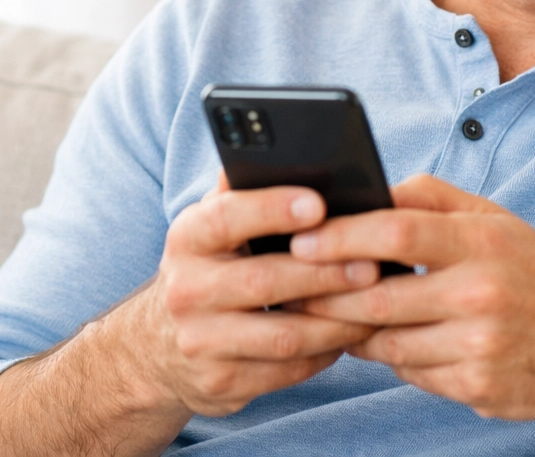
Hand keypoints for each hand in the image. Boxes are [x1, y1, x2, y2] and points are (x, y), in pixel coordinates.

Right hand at [137, 173, 378, 417]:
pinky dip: (326, 352)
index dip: (273, 209)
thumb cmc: (210, 264)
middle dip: (325, 273)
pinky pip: (286, 371)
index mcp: (188, 238)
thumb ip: (245, 187)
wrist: (157, 345)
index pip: (227, 217)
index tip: (319, 205)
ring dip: (337, 320)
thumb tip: (291, 150)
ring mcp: (200, 343)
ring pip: (283, 336)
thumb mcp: (213, 222)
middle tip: (374, 264)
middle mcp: (187, 290)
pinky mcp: (221, 384)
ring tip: (377, 302)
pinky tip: (353, 333)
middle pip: (264, 281)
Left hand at [293, 175, 534, 418]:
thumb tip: (372, 192)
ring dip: (357, 330)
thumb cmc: (532, 266)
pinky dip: (396, 358)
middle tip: (297, 288)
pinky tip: (399, 341)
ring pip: (388, 344)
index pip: (397, 233)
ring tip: (340, 314)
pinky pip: (413, 375)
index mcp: (481, 241)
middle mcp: (481, 294)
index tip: (302, 240)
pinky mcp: (480, 389)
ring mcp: (481, 346)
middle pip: (380, 295)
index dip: (341, 236)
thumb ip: (430, 198)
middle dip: (328, 294)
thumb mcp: (491, 217)